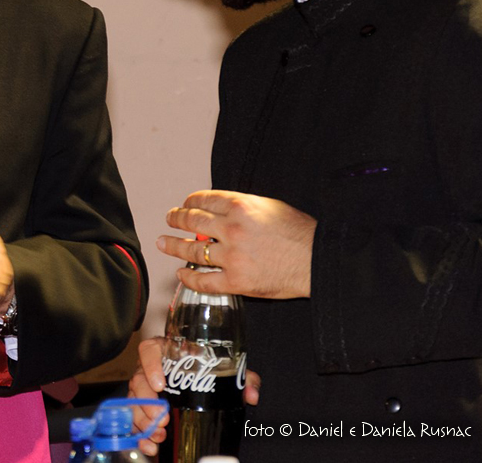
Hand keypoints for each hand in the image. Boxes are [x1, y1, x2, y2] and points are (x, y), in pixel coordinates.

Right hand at [128, 336, 260, 456]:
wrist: (200, 378)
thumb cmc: (207, 369)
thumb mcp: (226, 370)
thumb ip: (241, 378)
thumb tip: (250, 394)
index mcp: (166, 353)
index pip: (150, 350)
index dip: (150, 365)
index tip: (160, 383)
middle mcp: (150, 369)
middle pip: (138, 380)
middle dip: (147, 403)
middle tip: (163, 418)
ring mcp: (144, 389)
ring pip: (134, 402)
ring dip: (143, 421)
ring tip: (159, 435)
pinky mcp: (142, 408)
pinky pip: (134, 419)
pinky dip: (140, 434)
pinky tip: (149, 445)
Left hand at [159, 190, 316, 297]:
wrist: (318, 261)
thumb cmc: (300, 232)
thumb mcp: (270, 207)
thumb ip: (243, 207)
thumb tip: (220, 208)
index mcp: (240, 206)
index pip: (204, 199)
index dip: (190, 201)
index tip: (185, 204)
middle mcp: (231, 229)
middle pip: (192, 221)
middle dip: (176, 219)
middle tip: (169, 219)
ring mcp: (232, 256)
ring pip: (193, 249)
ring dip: (173, 245)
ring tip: (163, 243)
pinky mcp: (236, 281)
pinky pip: (204, 280)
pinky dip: (189, 277)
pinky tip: (181, 273)